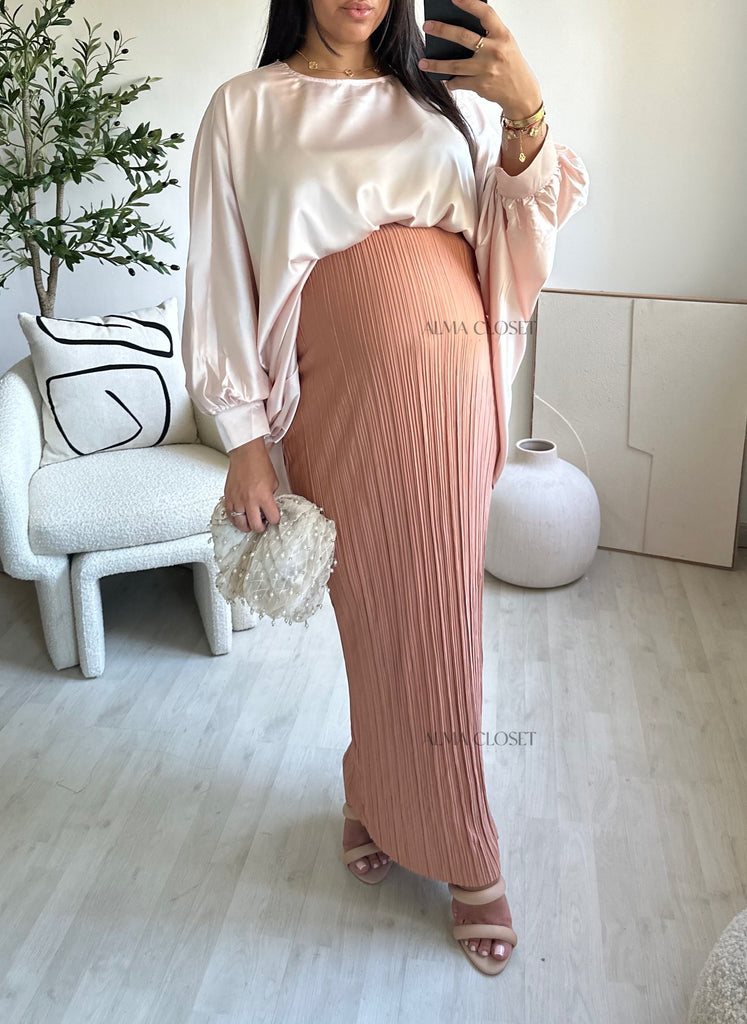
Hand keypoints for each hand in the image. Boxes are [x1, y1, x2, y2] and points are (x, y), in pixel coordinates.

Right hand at [224, 436, 280, 533]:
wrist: (246, 454)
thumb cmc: (259, 464)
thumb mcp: (273, 482)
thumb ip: (272, 497)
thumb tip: (270, 506)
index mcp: (264, 496)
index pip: (272, 518)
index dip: (275, 520)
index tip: (274, 518)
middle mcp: (250, 500)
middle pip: (255, 526)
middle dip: (261, 527)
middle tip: (263, 524)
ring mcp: (237, 500)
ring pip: (241, 524)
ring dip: (247, 526)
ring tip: (250, 523)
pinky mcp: (228, 497)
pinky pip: (230, 515)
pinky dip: (235, 519)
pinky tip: (240, 517)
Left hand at [420, 0, 541, 119]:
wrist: (521, 92)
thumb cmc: (510, 65)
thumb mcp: (505, 44)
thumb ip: (488, 35)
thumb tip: (458, 29)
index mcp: (502, 35)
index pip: (485, 14)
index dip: (469, 4)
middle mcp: (495, 51)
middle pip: (464, 37)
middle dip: (443, 30)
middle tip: (427, 26)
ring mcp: (487, 69)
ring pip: (456, 65)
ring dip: (437, 65)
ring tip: (423, 62)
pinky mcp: (481, 86)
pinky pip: (460, 82)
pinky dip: (451, 82)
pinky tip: (446, 80)